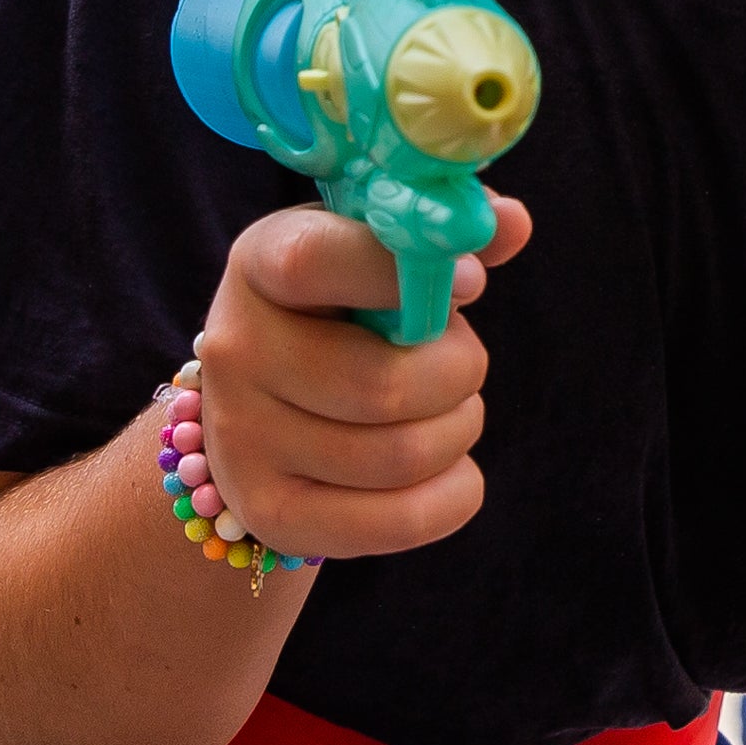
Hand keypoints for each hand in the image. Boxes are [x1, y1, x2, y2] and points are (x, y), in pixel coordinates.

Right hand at [188, 195, 535, 562]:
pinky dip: (454, 495)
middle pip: (383, 386)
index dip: (407, 274)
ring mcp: (242, 439)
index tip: (471, 282)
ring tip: (451, 410)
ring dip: (458, 431)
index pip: (318, 262)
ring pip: (400, 456)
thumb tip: (511, 223)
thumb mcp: (376, 252)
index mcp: (261, 263)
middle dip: (458, 373)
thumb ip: (442, 232)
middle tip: (463, 363)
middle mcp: (235, 351)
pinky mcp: (270, 511)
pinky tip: (452, 468)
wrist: (268, 399)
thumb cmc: (345, 306)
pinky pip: (400, 521)